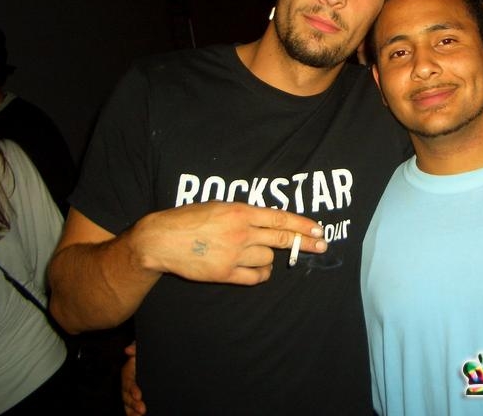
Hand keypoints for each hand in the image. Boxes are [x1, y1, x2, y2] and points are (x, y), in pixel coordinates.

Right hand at [121, 342, 145, 415]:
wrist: (149, 356)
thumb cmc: (142, 354)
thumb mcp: (139, 348)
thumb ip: (135, 348)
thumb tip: (127, 350)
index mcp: (128, 372)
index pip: (128, 382)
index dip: (132, 389)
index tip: (138, 395)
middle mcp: (127, 384)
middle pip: (127, 396)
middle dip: (133, 404)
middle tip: (142, 409)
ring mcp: (130, 392)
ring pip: (128, 404)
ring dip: (133, 411)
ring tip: (141, 415)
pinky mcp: (134, 398)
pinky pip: (131, 408)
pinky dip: (133, 413)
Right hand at [134, 201, 326, 284]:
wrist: (161, 240)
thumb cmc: (188, 219)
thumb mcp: (218, 206)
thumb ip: (243, 213)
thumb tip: (267, 220)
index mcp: (240, 211)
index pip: (281, 218)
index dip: (302, 224)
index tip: (319, 229)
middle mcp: (242, 232)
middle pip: (282, 238)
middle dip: (305, 242)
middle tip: (322, 245)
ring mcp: (234, 254)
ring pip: (268, 259)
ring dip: (269, 257)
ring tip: (257, 254)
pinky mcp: (225, 273)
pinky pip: (255, 277)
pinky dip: (260, 274)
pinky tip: (256, 269)